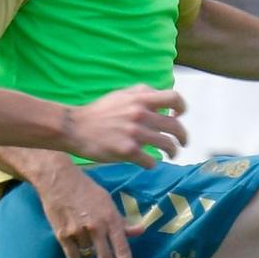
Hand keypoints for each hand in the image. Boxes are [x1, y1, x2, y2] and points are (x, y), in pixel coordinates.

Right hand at [27, 155, 141, 257]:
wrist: (58, 180)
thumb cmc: (86, 190)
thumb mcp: (108, 202)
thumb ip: (122, 221)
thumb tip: (141, 230)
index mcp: (111, 219)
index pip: (122, 249)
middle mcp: (96, 228)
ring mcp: (78, 232)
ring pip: (87, 257)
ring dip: (88, 251)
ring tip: (83, 233)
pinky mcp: (62, 235)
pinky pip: (73, 257)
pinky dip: (75, 253)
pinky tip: (73, 239)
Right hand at [69, 85, 186, 166]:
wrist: (75, 127)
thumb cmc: (99, 112)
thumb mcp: (121, 94)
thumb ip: (142, 93)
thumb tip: (161, 98)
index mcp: (140, 99)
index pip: (173, 98)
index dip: (182, 108)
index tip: (179, 116)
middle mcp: (140, 115)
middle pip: (175, 126)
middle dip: (183, 137)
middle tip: (183, 143)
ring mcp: (135, 134)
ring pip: (167, 145)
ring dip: (173, 152)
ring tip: (171, 155)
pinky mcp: (127, 151)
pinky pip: (150, 161)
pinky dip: (152, 164)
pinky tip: (148, 163)